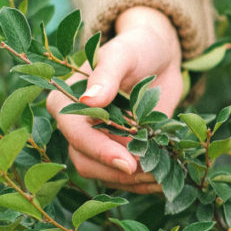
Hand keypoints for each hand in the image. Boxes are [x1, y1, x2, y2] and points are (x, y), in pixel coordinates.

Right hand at [47, 6, 182, 191]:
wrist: (158, 56)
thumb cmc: (138, 48)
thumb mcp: (124, 54)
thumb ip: (106, 74)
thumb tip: (87, 99)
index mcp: (66, 100)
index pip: (76, 133)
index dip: (100, 151)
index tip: (129, 163)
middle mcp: (75, 125)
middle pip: (85, 161)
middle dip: (118, 172)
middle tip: (154, 175)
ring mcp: (96, 141)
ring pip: (103, 175)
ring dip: (132, 182)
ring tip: (164, 178)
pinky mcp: (115, 152)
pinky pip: (121, 177)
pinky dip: (142, 183)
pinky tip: (164, 180)